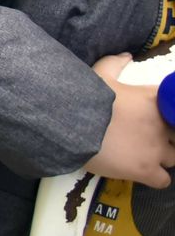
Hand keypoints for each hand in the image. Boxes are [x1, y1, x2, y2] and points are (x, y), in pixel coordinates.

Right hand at [82, 53, 174, 186]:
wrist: (71, 124)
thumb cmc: (86, 97)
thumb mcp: (99, 74)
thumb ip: (115, 63)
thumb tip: (128, 55)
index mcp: (155, 99)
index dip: (169, 115)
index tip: (159, 117)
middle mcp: (162, 125)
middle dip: (168, 136)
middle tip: (151, 136)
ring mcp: (156, 150)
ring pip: (174, 158)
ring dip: (163, 157)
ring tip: (147, 155)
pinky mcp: (146, 170)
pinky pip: (164, 180)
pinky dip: (156, 177)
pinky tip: (144, 172)